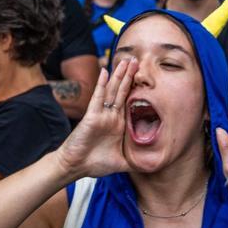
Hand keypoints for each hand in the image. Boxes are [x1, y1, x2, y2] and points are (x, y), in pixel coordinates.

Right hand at [55, 58, 135, 177]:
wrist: (75, 167)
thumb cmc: (95, 164)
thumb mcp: (121, 162)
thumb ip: (135, 162)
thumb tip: (152, 166)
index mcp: (119, 124)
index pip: (129, 102)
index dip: (136, 89)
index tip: (145, 77)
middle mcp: (111, 116)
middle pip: (122, 92)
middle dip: (129, 76)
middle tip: (137, 60)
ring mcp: (101, 114)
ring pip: (111, 90)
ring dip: (118, 75)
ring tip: (125, 60)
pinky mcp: (91, 116)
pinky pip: (97, 97)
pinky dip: (101, 84)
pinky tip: (105, 72)